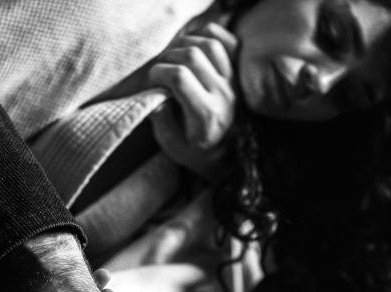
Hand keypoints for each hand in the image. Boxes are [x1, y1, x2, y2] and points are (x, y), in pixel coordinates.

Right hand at [148, 23, 237, 181]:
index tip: (151, 81)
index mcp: (206, 114)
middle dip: (168, 57)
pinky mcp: (239, 73)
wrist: (234, 156)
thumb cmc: (199, 153)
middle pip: (192, 55)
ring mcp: (234, 81)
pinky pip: (228, 42)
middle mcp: (223, 94)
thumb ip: (162, 122)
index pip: (179, 77)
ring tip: (174, 58)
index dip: (159, 72)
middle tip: (160, 69)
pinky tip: (194, 46)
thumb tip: (153, 95)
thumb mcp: (174, 147)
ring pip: (209, 44)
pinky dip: (209, 36)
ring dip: (186, 44)